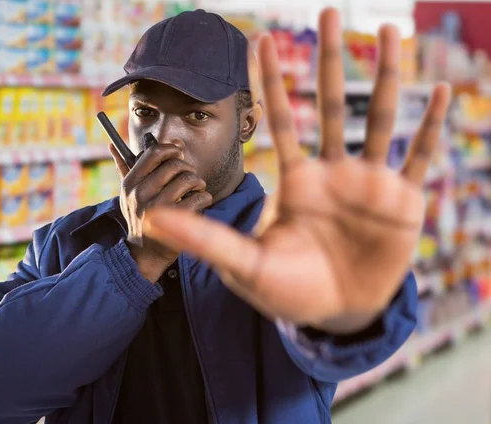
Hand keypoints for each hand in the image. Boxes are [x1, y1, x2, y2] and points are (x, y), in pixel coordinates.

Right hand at [110, 142, 212, 282]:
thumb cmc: (139, 217)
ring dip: (198, 182)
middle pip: (174, 165)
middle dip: (188, 168)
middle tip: (190, 176)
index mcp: (131, 183)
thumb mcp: (127, 195)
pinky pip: (197, 198)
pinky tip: (202, 200)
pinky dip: (204, 197)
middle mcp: (141, 193)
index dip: (171, 149)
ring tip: (198, 187)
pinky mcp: (174, 220)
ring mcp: (157, 207)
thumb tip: (113, 146)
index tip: (178, 152)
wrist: (144, 252)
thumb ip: (125, 169)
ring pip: (188, 179)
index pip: (153, 154)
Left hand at [141, 9, 450, 332]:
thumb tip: (151, 218)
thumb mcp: (243, 264)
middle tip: (330, 11)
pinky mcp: (402, 202)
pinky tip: (440, 91)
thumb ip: (204, 238)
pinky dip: (430, 125)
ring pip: (379, 118)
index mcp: (297, 181)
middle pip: (331, 105)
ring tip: (388, 31)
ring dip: (384, 75)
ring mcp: (369, 183)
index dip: (271, 81)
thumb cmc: (288, 291)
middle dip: (329, 60)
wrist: (334, 315)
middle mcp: (332, 173)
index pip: (281, 120)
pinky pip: (418, 156)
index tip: (261, 39)